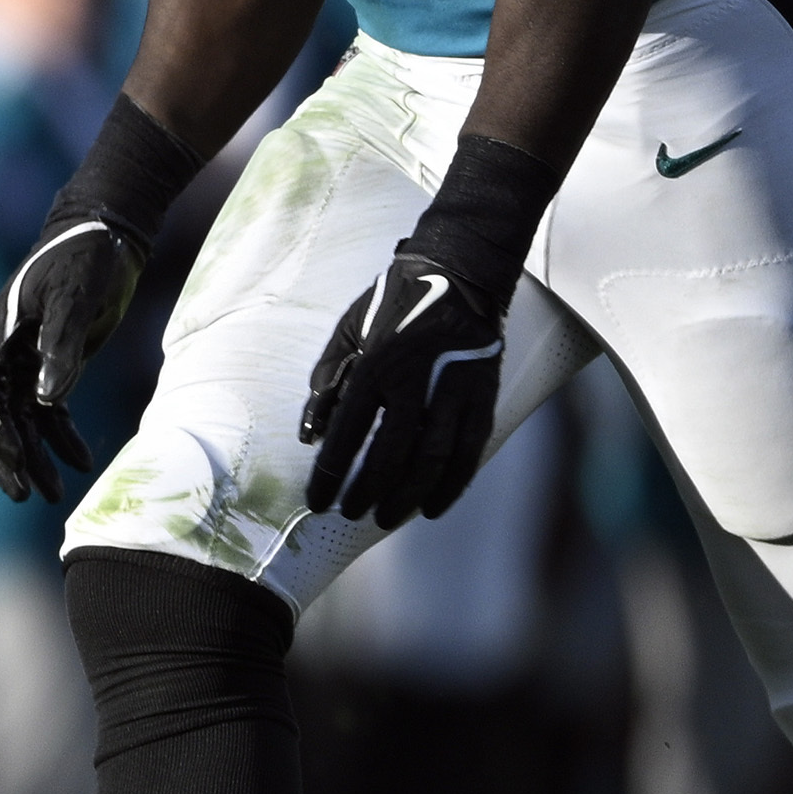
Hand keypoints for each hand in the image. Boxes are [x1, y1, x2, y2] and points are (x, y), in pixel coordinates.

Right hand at [0, 212, 147, 501]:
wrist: (106, 231)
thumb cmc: (87, 258)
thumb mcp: (77, 298)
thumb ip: (62, 346)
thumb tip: (49, 399)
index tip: (14, 468)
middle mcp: (4, 352)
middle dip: (7, 457)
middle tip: (25, 496)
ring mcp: (25, 358)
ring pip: (21, 419)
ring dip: (35, 455)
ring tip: (52, 495)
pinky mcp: (50, 361)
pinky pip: (48, 409)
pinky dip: (61, 436)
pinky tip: (81, 460)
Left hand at [299, 242, 508, 525]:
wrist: (458, 275)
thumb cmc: (392, 306)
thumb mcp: (346, 333)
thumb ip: (327, 383)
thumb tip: (310, 434)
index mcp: (374, 367)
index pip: (346, 434)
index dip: (329, 474)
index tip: (316, 502)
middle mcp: (413, 383)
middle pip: (390, 453)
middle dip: (368, 491)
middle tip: (352, 514)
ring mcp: (452, 391)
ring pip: (432, 459)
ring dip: (408, 495)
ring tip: (388, 517)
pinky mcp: (483, 397)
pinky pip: (469, 451)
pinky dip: (452, 484)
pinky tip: (433, 505)